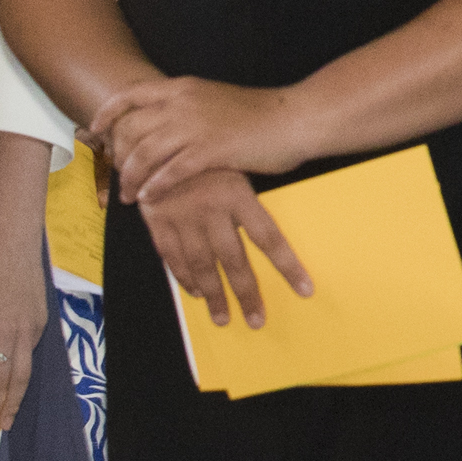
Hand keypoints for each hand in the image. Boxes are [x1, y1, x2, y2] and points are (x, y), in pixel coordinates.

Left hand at [90, 75, 311, 209]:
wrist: (295, 119)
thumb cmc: (259, 114)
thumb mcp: (214, 99)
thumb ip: (185, 108)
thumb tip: (161, 123)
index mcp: (183, 88)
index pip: (130, 95)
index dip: (107, 114)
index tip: (95, 130)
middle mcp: (183, 103)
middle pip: (131, 130)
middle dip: (118, 157)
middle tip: (115, 177)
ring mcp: (196, 126)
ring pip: (145, 154)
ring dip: (132, 178)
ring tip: (130, 196)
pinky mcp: (211, 150)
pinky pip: (170, 173)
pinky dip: (156, 187)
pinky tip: (151, 198)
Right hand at [139, 166, 313, 330]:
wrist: (156, 139)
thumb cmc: (208, 153)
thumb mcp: (236, 166)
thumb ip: (251, 200)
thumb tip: (278, 229)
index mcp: (237, 195)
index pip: (269, 237)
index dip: (288, 265)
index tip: (305, 289)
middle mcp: (211, 210)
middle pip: (234, 260)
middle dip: (247, 294)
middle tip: (257, 321)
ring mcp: (182, 219)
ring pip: (202, 266)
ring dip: (214, 296)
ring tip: (224, 320)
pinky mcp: (158, 224)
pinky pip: (172, 258)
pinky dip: (185, 278)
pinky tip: (197, 294)